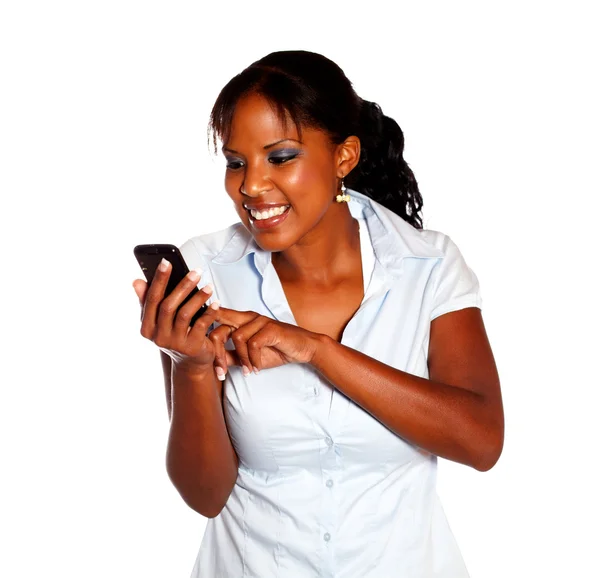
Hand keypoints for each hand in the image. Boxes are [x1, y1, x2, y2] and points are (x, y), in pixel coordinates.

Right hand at [132, 260, 231, 376]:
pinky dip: (209, 312)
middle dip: (183, 286)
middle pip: (168, 306)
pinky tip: (215, 302)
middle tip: (196, 271)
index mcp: (146, 327)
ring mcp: (174, 344)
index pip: (151, 299)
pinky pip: (201, 325)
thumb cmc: (175, 335)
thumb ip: (149, 301)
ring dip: (198, 298)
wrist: (190, 363)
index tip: (167, 262)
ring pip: (185, 314)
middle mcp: (157, 337)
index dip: (159, 279)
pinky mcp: (191, 348)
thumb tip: (136, 282)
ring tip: (209, 286)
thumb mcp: (160, 321)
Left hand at [210, 307, 323, 376]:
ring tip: (248, 372)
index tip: (196, 349)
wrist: (303, 348)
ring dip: (241, 360)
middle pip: (219, 328)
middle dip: (215, 353)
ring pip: (236, 338)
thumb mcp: (249, 356)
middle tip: (220, 373)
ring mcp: (259, 321)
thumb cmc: (276, 349)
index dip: (204, 330)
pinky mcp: (271, 328)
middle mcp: (247, 317)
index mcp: (240, 321)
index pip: (215, 319)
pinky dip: (253, 360)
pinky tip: (257, 369)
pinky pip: (253, 344)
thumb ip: (231, 356)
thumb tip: (211, 361)